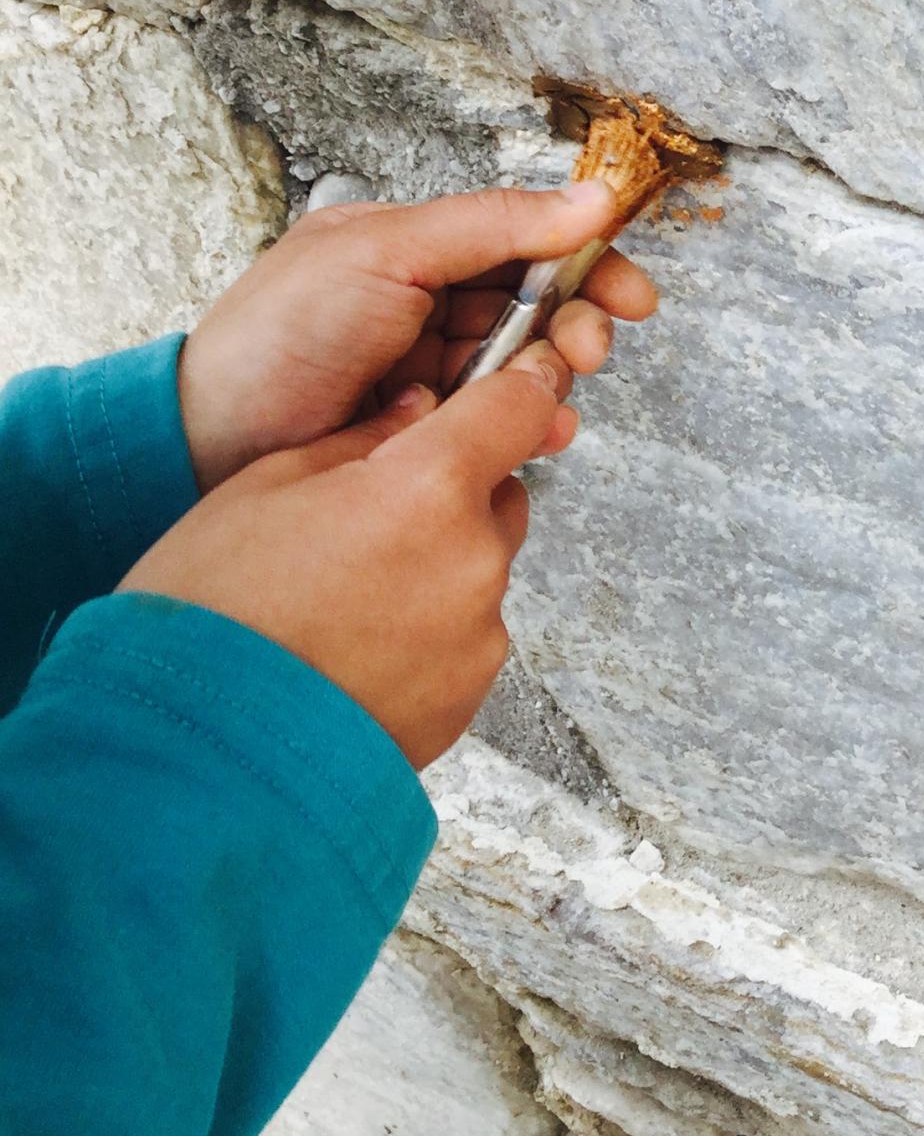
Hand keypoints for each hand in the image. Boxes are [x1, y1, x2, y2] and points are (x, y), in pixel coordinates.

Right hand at [122, 351, 567, 767]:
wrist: (195, 758)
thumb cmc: (212, 615)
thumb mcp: (265, 486)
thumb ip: (359, 439)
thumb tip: (415, 411)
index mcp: (427, 489)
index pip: (516, 409)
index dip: (517, 385)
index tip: (516, 376)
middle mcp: (472, 560)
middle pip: (496, 495)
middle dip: (450, 492)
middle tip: (365, 517)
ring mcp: (477, 637)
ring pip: (478, 569)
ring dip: (436, 567)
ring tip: (343, 598)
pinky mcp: (468, 698)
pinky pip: (464, 636)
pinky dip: (427, 632)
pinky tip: (354, 648)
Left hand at [178, 181, 657, 490]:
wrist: (211, 442)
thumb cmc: (279, 335)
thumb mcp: (385, 253)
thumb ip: (492, 224)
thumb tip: (592, 197)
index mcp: (417, 248)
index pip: (527, 240)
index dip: (587, 261)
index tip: (633, 294)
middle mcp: (430, 306)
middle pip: (541, 307)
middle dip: (579, 327)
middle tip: (587, 352)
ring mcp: (431, 374)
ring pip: (530, 371)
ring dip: (555, 382)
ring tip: (550, 401)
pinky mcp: (429, 436)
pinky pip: (502, 428)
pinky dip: (529, 432)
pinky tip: (535, 440)